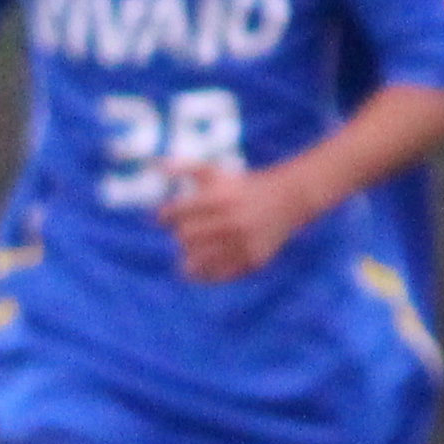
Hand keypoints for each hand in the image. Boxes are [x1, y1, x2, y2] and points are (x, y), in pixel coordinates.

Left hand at [162, 158, 329, 284]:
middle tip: (184, 236)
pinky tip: (199, 271)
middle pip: (186, 238)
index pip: (177, 212)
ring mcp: (243, 242)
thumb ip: (185, 169)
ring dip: (188, 260)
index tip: (162, 219)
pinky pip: (221, 275)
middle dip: (182, 236)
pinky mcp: (253, 259)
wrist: (288, 198)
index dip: (165, 216)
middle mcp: (230, 221)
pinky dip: (206, 276)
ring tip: (186, 261)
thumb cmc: (243, 185)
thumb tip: (155, 167)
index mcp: (219, 198)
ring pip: (199, 261)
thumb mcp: (215, 173)